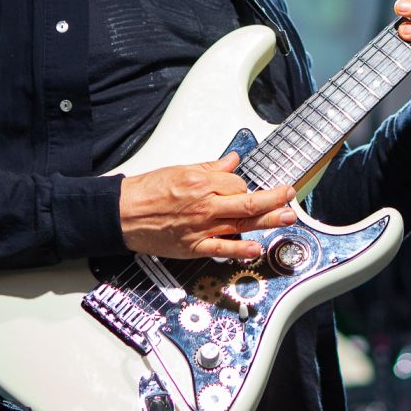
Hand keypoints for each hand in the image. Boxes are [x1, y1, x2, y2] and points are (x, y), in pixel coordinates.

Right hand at [118, 153, 295, 259]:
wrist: (121, 213)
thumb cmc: (147, 191)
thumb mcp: (180, 170)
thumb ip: (210, 167)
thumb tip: (232, 160)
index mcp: (201, 183)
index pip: (237, 182)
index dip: (245, 184)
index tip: (246, 187)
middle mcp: (205, 205)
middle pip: (248, 201)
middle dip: (273, 198)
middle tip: (290, 195)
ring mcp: (201, 227)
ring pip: (241, 223)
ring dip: (267, 220)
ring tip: (287, 217)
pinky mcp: (193, 246)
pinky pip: (221, 248)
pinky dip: (240, 249)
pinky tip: (256, 248)